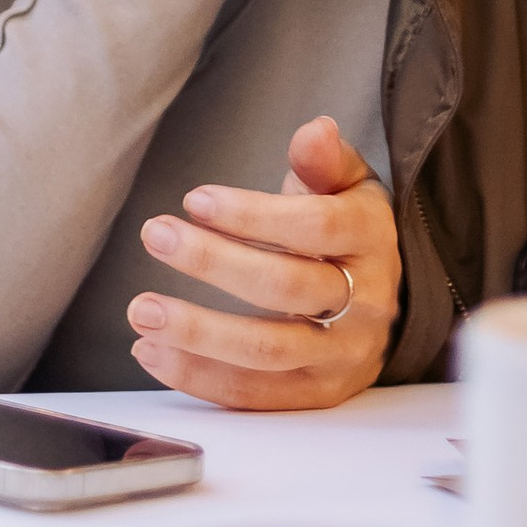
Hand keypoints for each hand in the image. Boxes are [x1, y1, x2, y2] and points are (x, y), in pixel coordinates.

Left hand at [126, 117, 400, 410]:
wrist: (385, 302)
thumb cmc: (348, 230)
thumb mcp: (347, 186)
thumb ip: (325, 160)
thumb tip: (315, 130)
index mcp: (371, 241)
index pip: (315, 226)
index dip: (253, 214)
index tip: (194, 199)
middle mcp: (365, 304)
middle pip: (285, 288)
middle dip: (213, 262)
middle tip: (155, 235)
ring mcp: (344, 357)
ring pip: (266, 351)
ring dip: (197, 334)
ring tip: (140, 310)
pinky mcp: (318, 396)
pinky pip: (255, 396)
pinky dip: (199, 377)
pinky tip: (151, 352)